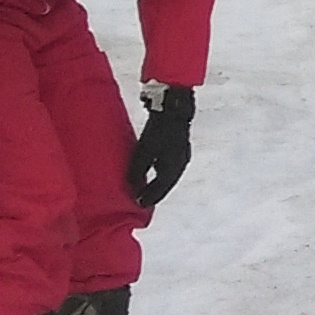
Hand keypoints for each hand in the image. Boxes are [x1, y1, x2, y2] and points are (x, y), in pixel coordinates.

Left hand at [128, 83, 195, 208]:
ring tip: (149, 190)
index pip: (160, 188)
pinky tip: (157, 173)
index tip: (139, 204)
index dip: (149, 196)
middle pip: (167, 185)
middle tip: (143, 201)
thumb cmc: (158, 131)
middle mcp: (180, 165)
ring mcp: (183, 156)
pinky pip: (172, 168)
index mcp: (172, 168)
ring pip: (170, 177)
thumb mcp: (144, 150)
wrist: (173, 110)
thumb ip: (138, 169)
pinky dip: (163, 175)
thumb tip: (132, 185)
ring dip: (160, 185)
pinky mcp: (181, 149)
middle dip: (155, 193)